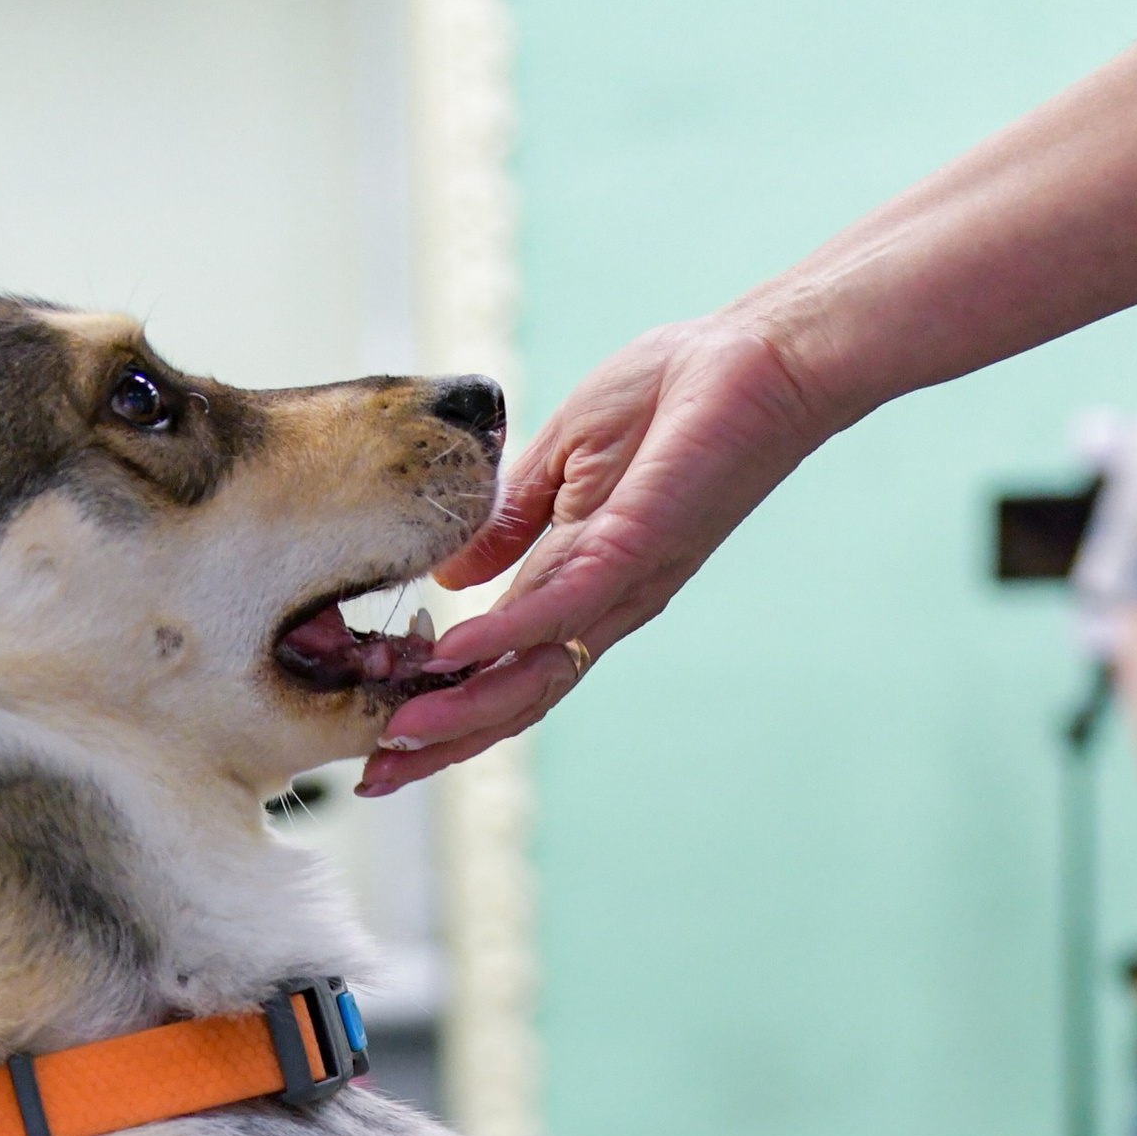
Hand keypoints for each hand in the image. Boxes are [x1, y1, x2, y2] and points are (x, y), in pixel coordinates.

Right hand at [357, 305, 827, 794]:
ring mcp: (619, 583)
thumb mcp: (563, 456)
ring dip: (463, 712)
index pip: (502, 666)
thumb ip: (508, 521)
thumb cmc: (676, 390)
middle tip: (376, 779)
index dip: (443, 707)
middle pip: (514, 697)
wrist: (760, 356)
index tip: (382, 740)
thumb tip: (450, 579)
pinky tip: (451, 655)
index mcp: (580, 579)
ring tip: (399, 739)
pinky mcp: (634, 547)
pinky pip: (559, 607)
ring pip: (533, 674)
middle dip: (443, 742)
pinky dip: (502, 638)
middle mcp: (600, 602)